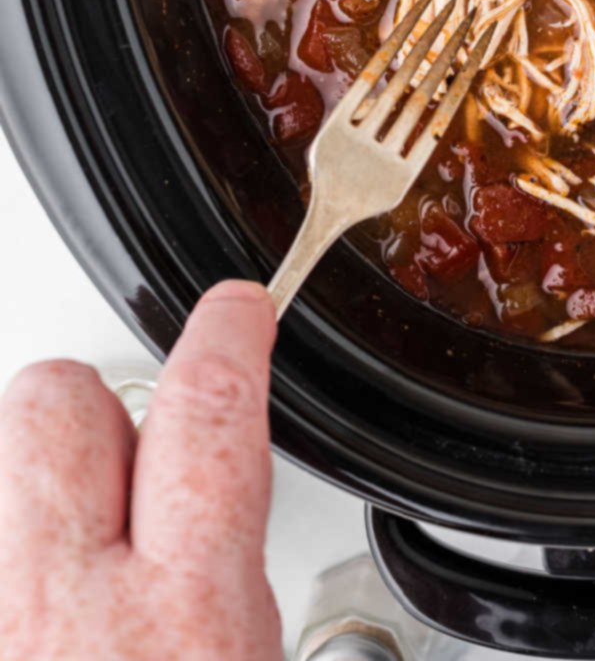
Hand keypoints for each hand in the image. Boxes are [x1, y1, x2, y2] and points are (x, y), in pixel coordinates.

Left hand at [0, 280, 281, 659]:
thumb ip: (227, 607)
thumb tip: (216, 559)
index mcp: (182, 620)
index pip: (206, 409)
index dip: (225, 335)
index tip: (235, 311)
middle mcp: (58, 609)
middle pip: (53, 400)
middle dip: (88, 407)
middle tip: (119, 466)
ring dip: (27, 499)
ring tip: (61, 567)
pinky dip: (7, 561)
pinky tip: (27, 610)